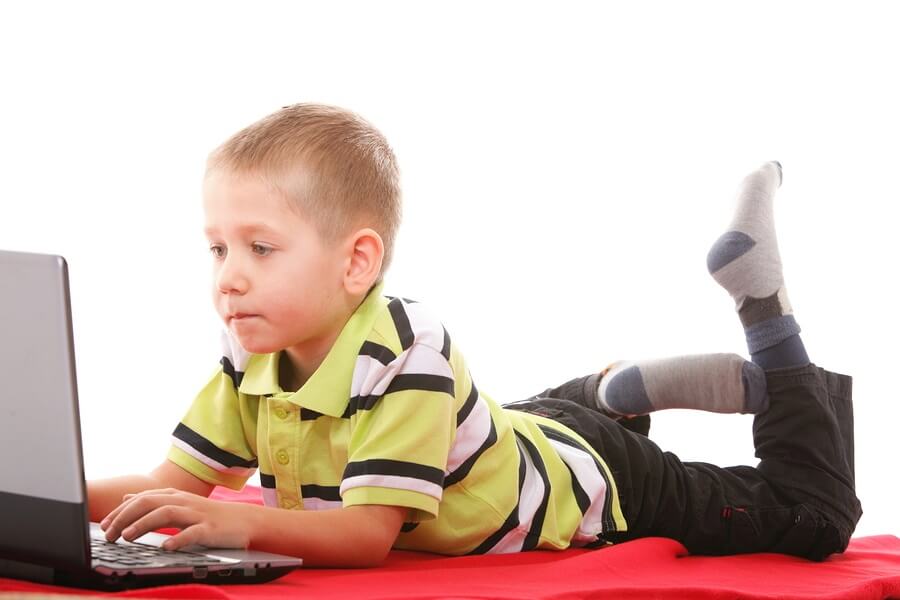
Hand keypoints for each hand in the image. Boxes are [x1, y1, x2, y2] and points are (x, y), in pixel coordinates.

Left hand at [99, 488, 254, 550]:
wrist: (243, 520)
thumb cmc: (208, 516)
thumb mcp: (178, 505)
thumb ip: (152, 502)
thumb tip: (126, 499)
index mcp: (174, 496)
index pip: (141, 498)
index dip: (120, 511)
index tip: (104, 526)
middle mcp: (183, 502)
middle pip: (150, 502)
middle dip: (125, 517)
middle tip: (109, 534)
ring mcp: (196, 515)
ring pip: (167, 513)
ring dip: (144, 524)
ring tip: (127, 537)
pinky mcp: (209, 529)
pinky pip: (192, 533)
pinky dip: (177, 540)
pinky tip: (165, 547)